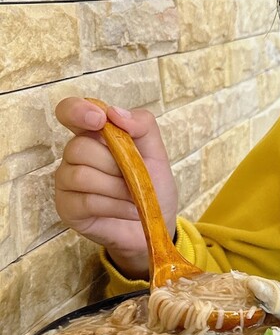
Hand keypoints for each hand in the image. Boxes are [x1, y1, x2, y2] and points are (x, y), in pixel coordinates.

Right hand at [54, 97, 177, 277]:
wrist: (157, 223)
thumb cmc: (153, 186)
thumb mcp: (157, 152)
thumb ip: (143, 125)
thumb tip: (115, 113)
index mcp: (95, 136)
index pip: (70, 112)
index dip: (78, 110)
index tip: (99, 119)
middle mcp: (75, 156)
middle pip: (80, 147)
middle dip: (116, 164)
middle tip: (134, 177)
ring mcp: (67, 182)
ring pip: (82, 175)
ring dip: (118, 188)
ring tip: (135, 197)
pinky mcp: (68, 208)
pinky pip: (87, 201)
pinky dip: (116, 206)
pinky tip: (130, 210)